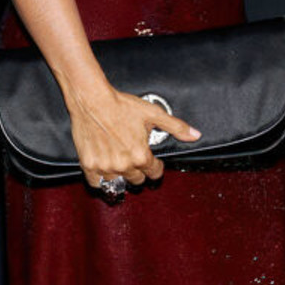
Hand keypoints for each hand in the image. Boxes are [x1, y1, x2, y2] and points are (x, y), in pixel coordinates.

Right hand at [67, 84, 200, 193]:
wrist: (92, 100)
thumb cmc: (122, 106)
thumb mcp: (153, 113)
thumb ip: (176, 127)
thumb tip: (195, 135)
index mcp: (141, 155)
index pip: (155, 173)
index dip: (156, 166)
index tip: (152, 161)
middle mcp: (124, 165)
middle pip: (137, 180)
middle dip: (139, 170)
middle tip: (134, 157)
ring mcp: (105, 167)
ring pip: (118, 182)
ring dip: (121, 174)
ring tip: (121, 162)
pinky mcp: (89, 165)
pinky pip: (98, 183)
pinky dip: (102, 179)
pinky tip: (106, 169)